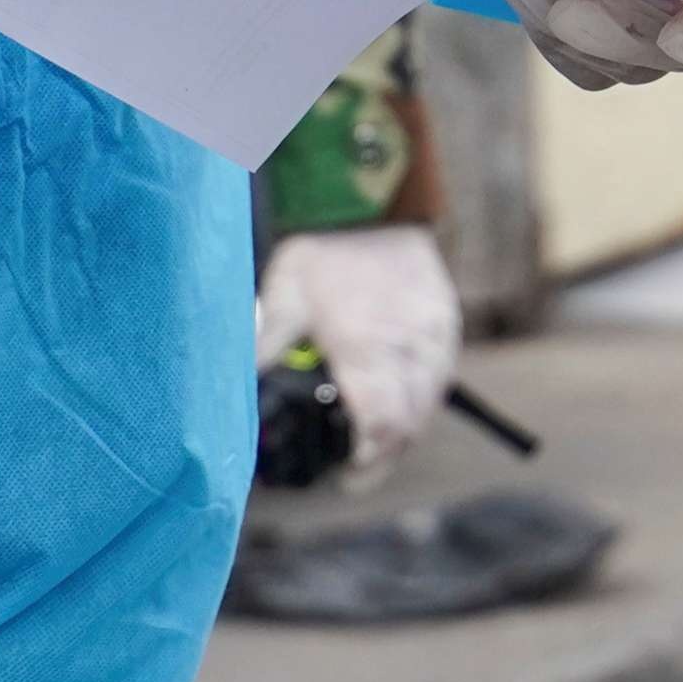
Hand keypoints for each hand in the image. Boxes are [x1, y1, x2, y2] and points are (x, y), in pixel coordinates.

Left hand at [256, 222, 458, 486]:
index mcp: (365, 347)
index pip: (381, 425)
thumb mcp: (283, 298)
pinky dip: (424, 400)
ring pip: (431, 405)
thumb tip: (236, 393)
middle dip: (386, 456)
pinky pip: (442, 377)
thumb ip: (266, 346)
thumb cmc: (323, 252)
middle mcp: (407, 348)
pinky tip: (402, 402)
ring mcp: (433, 336)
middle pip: (411, 426)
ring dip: (407, 431)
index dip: (369, 462)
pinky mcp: (445, 323)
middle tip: (357, 470)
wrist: (372, 205)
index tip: (347, 476)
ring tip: (377, 442)